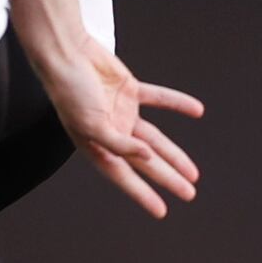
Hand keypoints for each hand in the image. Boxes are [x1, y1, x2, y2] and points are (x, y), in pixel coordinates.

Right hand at [31, 27, 203, 217]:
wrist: (65, 52)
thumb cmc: (69, 90)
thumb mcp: (91, 124)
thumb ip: (119, 143)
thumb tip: (146, 156)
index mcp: (96, 145)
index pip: (124, 175)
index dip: (142, 194)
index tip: (161, 210)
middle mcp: (111, 132)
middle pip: (145, 161)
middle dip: (167, 178)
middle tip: (188, 193)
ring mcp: (121, 112)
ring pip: (155, 138)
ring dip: (174, 153)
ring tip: (193, 172)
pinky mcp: (128, 91)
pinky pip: (159, 100)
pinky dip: (177, 104)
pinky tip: (196, 110)